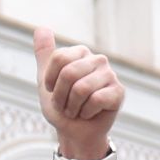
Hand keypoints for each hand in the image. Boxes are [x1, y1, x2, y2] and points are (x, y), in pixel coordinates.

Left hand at [34, 26, 123, 159]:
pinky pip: (96, 100)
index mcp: (81, 53)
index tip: (53, 90)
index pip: (59, 58)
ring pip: (81, 89)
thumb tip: (41, 27)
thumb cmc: (61, 106)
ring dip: (72, 107)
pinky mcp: (119, 92)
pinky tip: (90, 113)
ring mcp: (110, 75)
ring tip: (76, 110)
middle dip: (60, 97)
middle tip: (65, 104)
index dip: (50, 81)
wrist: (73, 132)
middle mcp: (98, 59)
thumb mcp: (45, 80)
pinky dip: (86, 113)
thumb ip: (45, 54)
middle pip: (69, 74)